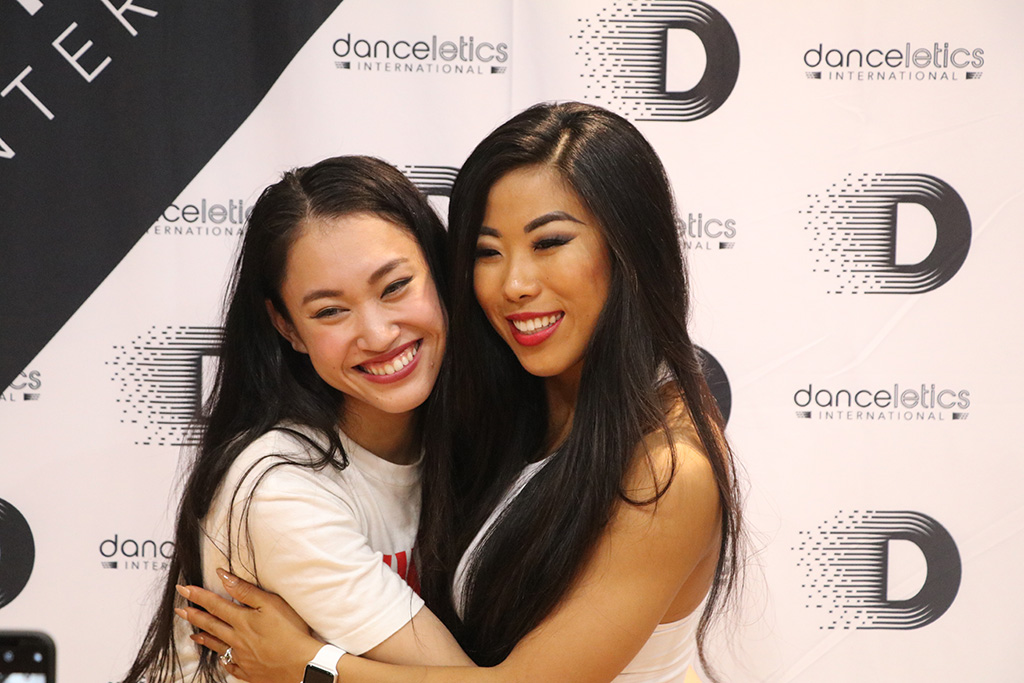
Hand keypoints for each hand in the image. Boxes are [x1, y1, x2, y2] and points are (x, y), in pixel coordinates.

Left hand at [174, 568, 323, 682]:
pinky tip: (221, 659)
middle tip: (179, 610)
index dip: (198, 596)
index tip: (183, 589)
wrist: (301, 665)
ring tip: (192, 634)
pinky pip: (231, 665)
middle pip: (211, 624)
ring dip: (204, 637)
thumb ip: (246, 591)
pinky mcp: (249, 671)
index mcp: (242, 620)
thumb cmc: (290, 632)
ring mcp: (242, 656)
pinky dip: (223, 660)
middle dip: (194, 615)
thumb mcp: (271, 604)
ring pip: (217, 645)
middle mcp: (237, 639)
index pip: (215, 605)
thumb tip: (223, 577)